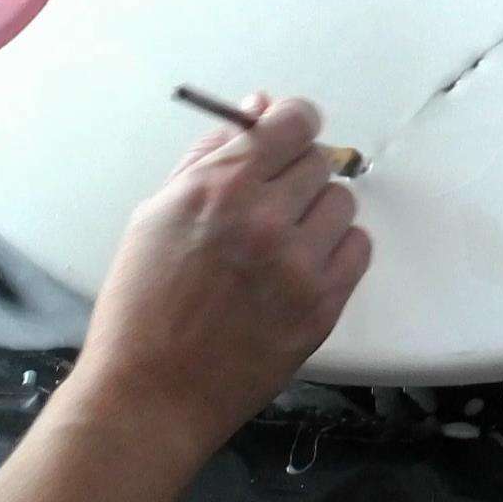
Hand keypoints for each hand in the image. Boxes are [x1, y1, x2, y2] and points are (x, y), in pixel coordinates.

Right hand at [67, 94, 371, 456]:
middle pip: (320, 160)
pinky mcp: (323, 304)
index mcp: (218, 188)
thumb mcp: (156, 214)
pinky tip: (301, 269)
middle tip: (271, 204)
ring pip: (343, 203)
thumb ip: (210, 155)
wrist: (151, 393)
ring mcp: (298, 264)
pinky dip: (336, 251)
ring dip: (318, 214)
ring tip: (281, 243)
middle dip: (297, 174)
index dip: (294, 122)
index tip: (289, 134)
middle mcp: (264, 219)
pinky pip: (358, 248)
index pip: (292, 122)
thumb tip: (259, 108)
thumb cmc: (143, 305)